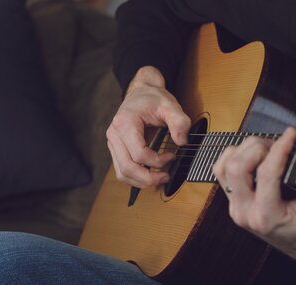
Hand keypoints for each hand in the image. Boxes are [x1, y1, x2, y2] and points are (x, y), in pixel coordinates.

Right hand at [106, 66, 190, 187]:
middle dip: (148, 178)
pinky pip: (122, 170)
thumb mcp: (170, 106)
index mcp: (125, 123)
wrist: (141, 92)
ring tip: (159, 178)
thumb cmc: (154, 98)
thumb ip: (179, 122)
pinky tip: (150, 175)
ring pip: (122, 174)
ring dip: (141, 181)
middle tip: (166, 177)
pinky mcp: (116, 149)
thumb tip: (182, 142)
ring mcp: (113, 143)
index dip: (158, 161)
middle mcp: (114, 134)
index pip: (139, 154)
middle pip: (127, 168)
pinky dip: (136, 178)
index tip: (173, 156)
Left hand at [213, 127, 295, 269]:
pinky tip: (254, 156)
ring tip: (268, 151)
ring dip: (245, 151)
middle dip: (258, 148)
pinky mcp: (232, 201)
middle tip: (278, 146)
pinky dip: (235, 157)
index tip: (291, 134)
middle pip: (237, 167)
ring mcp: (235, 207)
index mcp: (267, 217)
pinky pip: (221, 171)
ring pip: (225, 165)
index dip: (280, 148)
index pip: (267, 173)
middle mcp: (245, 212)